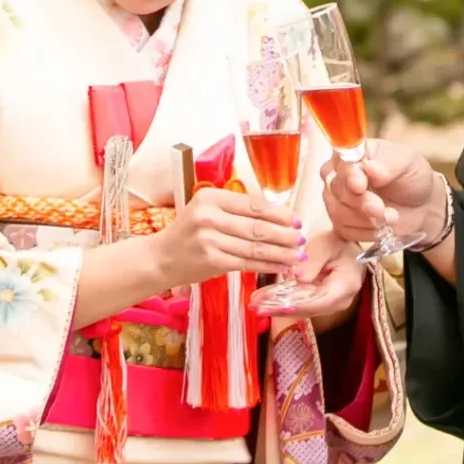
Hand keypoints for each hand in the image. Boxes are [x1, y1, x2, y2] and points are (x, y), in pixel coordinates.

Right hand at [151, 187, 303, 285]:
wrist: (161, 258)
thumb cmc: (189, 233)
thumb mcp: (207, 211)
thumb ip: (235, 210)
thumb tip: (277, 214)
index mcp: (210, 197)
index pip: (253, 204)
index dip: (279, 213)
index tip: (296, 219)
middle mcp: (209, 216)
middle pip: (257, 226)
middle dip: (285, 234)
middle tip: (302, 239)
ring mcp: (209, 239)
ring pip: (255, 246)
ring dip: (281, 252)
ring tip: (298, 255)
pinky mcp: (211, 261)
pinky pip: (247, 263)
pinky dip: (267, 265)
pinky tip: (282, 266)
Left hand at [253, 231, 366, 330]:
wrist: (345, 246)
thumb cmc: (338, 241)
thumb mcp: (326, 243)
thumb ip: (314, 259)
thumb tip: (299, 277)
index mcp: (346, 284)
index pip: (322, 299)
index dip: (300, 304)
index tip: (279, 305)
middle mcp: (340, 299)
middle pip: (309, 308)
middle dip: (282, 308)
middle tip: (257, 306)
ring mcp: (329, 303)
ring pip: (302, 308)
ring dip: (277, 307)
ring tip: (255, 304)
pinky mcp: (318, 302)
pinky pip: (300, 304)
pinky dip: (281, 302)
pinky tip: (263, 301)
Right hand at [322, 140, 436, 244]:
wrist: (422, 206)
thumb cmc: (412, 177)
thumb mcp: (408, 162)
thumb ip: (389, 163)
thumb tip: (369, 168)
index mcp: (353, 155)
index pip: (340, 163)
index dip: (348, 175)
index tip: (360, 186)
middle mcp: (340, 176)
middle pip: (336, 189)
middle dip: (360, 202)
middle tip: (381, 209)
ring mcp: (338, 200)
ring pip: (338, 212)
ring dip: (366, 219)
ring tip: (392, 217)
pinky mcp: (342, 223)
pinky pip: (344, 230)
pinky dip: (365, 232)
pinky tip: (382, 228)